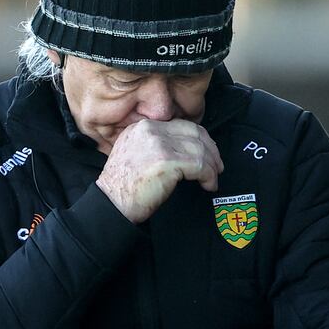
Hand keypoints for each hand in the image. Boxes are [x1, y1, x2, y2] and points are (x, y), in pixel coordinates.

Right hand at [96, 118, 222, 222]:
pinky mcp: (167, 161)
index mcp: (142, 127)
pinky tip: (208, 185)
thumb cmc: (123, 187)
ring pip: (199, 149)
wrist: (112, 202)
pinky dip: (209, 176)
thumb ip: (154, 145)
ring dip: (212, 166)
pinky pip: (199, 165)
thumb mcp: (133, 154)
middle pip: (194, 133)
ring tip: (213, 179)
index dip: (200, 139)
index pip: (182, 125)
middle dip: (211, 150)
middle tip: (217, 166)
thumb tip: (184, 150)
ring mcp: (159, 144)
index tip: (208, 153)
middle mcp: (151, 130)